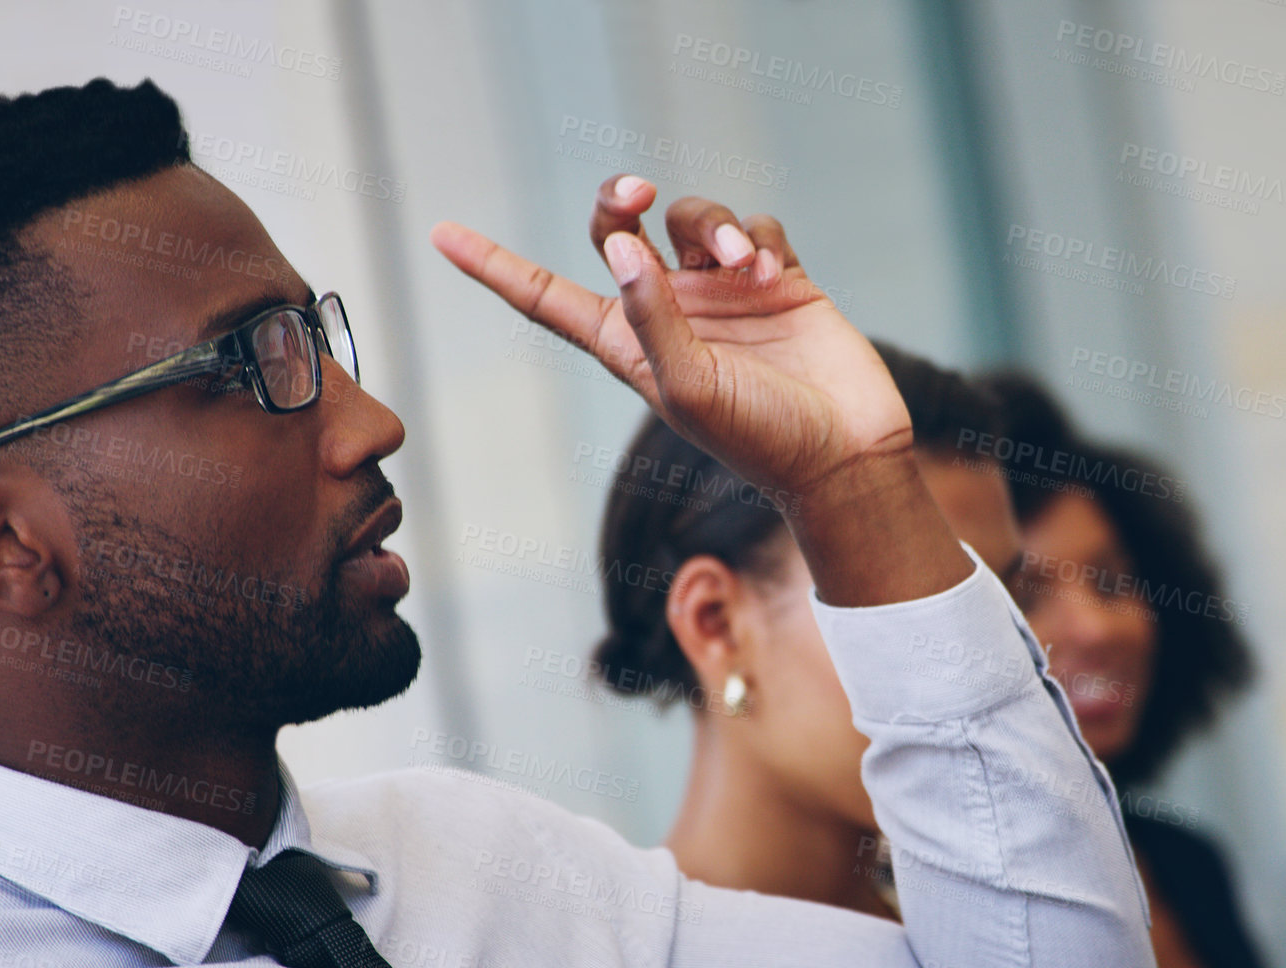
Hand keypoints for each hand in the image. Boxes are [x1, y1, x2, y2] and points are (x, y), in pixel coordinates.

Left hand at [430, 176, 969, 604]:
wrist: (844, 454)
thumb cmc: (758, 439)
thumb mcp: (686, 386)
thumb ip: (648, 315)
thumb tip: (618, 244)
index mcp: (626, 343)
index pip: (544, 296)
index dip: (493, 265)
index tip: (440, 233)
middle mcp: (667, 310)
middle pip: (615, 228)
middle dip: (617, 199)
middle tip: (637, 195)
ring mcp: (721, 292)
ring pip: (692, 218)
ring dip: (712, 226)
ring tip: (741, 265)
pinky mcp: (777, 279)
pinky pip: (753, 226)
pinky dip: (755, 238)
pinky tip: (770, 274)